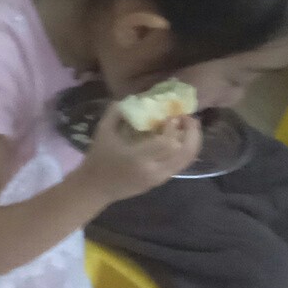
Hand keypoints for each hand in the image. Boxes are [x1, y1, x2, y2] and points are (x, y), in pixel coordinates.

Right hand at [78, 110, 201, 199]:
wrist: (95, 188)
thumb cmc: (98, 159)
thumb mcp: (102, 131)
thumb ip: (116, 112)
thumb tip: (132, 98)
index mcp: (138, 158)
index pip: (168, 143)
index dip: (173, 127)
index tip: (169, 116)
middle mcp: (153, 170)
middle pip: (185, 151)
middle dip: (192, 131)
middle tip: (187, 117)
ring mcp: (159, 178)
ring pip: (188, 159)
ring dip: (193, 140)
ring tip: (188, 127)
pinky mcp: (161, 181)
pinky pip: (181, 164)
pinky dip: (186, 150)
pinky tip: (180, 139)